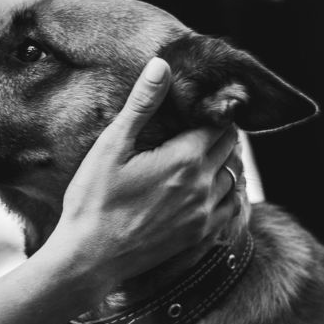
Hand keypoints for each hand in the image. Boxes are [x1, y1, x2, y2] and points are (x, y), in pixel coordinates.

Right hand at [51, 57, 241, 294]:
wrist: (89, 259)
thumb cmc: (93, 200)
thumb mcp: (112, 146)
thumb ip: (142, 104)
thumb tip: (162, 65)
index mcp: (185, 159)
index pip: (220, 125)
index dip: (213, 112)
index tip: (202, 106)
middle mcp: (203, 186)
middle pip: (231, 148)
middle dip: (220, 133)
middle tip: (202, 125)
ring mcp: (204, 214)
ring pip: (234, 177)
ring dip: (226, 161)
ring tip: (206, 152)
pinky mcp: (200, 236)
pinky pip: (231, 207)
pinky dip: (229, 191)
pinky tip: (213, 187)